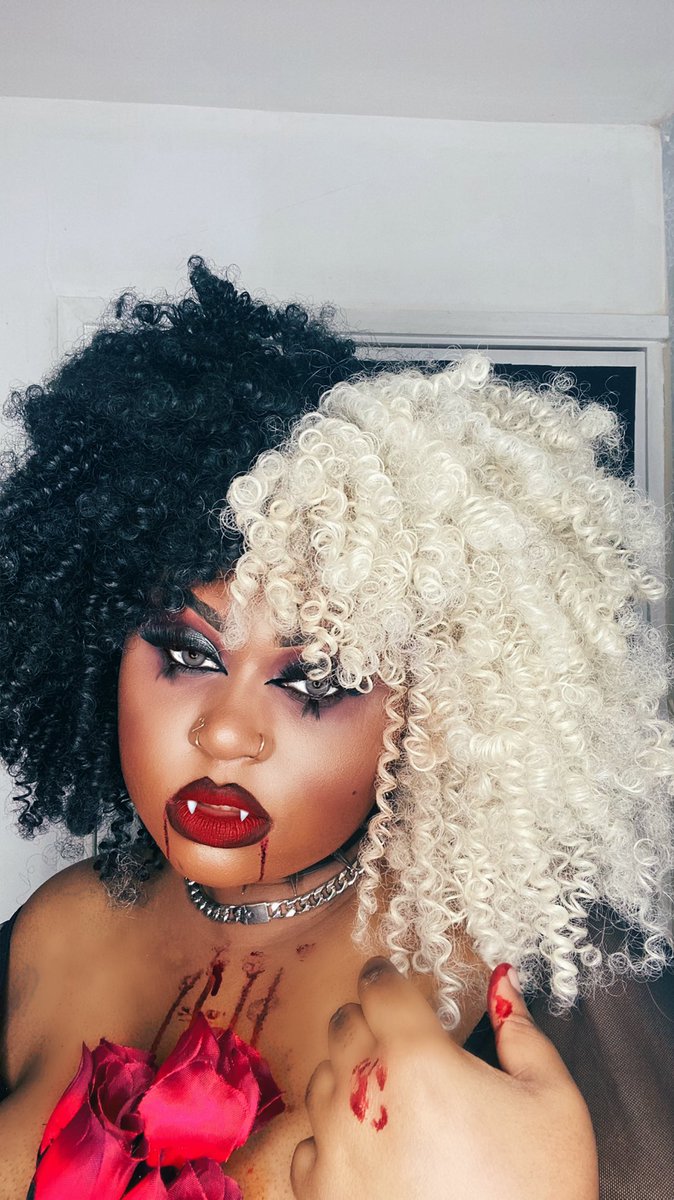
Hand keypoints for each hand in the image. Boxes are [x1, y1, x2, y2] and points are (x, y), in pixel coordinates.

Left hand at [291, 958, 597, 1199]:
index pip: (379, 985)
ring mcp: (333, 1146)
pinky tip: (367, 1149)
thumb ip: (523, 1032)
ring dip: (347, 1076)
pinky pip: (306, 1143)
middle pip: (343, 1024)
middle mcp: (363, 1093)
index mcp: (416, 1057)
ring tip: (390, 1101)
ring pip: (320, 1078)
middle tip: (400, 1041)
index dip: (386, 976)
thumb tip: (502, 984)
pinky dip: (330, 1138)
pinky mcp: (320, 1194)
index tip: (393, 981)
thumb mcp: (553, 1103)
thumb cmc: (533, 1192)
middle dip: (369, 1021)